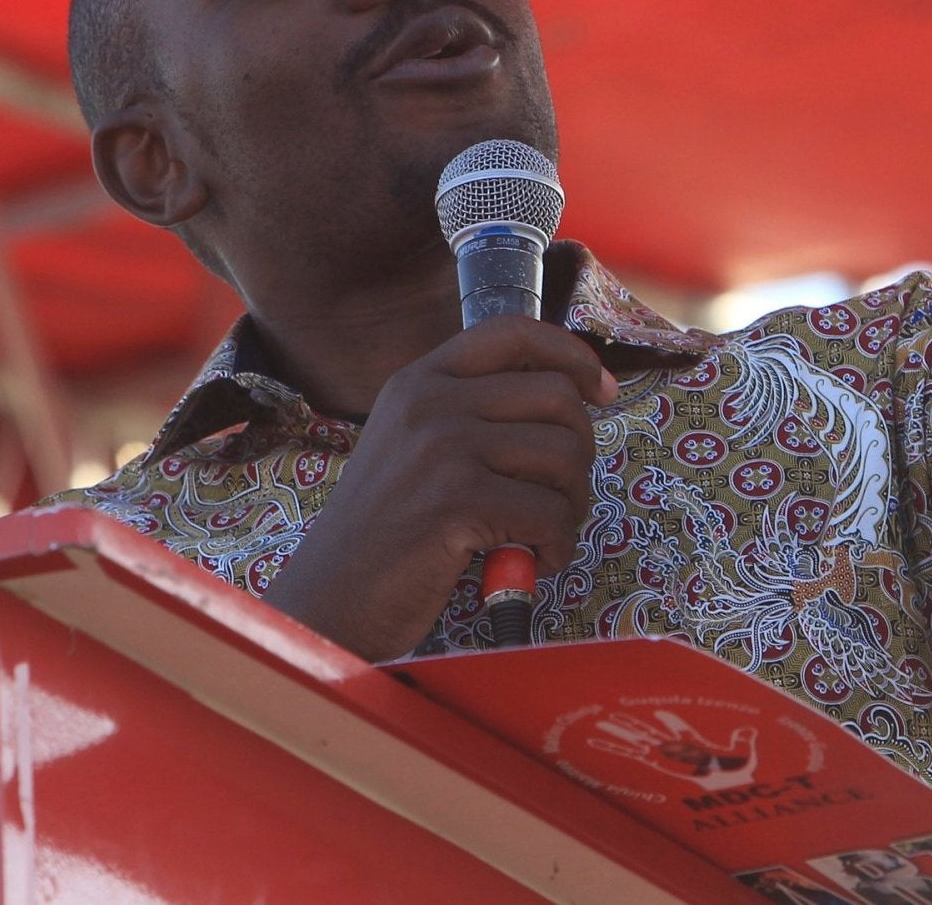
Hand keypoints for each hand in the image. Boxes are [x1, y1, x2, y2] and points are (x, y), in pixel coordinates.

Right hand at [262, 315, 615, 661]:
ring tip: (546, 532)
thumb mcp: (413, 445)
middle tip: (562, 494)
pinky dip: (558, 545)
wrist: (328, 600)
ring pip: (564, 455)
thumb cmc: (386, 533)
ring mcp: (441, 448)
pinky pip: (550, 513)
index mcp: (419, 380)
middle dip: (580, 450)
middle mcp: (429, 402)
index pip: (513, 330)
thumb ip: (470, 413)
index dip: (572, 355)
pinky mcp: (456, 502)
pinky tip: (535, 561)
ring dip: (573, 503)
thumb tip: (570, 403)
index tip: (602, 390)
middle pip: (557, 395)